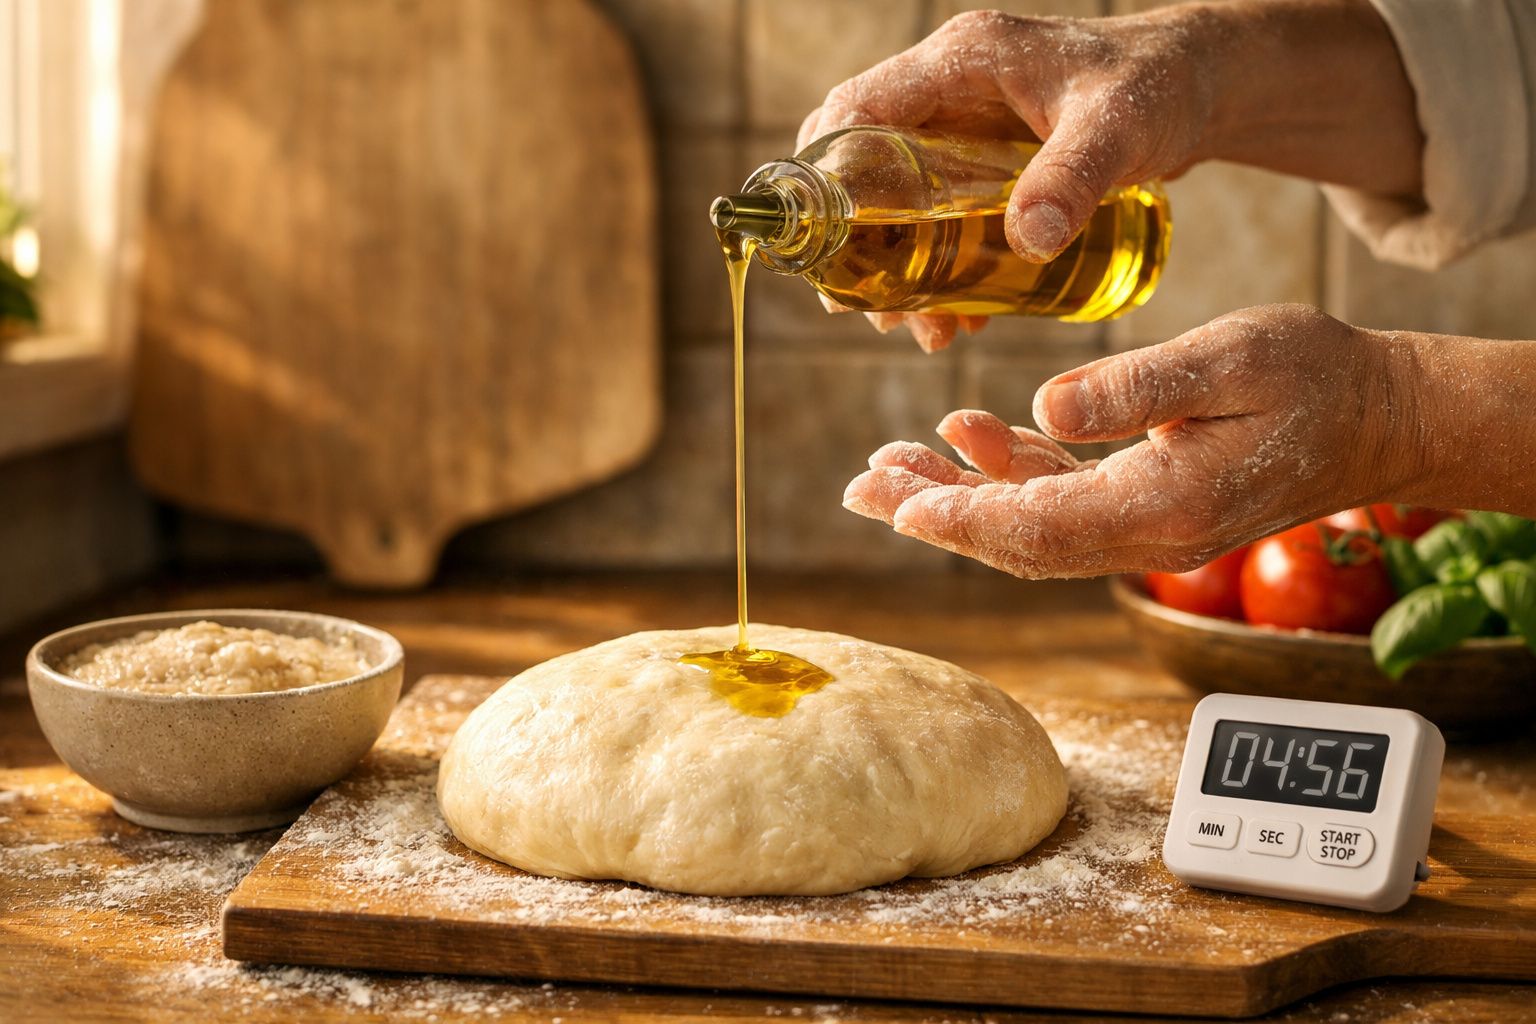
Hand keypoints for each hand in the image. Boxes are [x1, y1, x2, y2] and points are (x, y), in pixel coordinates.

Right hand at [800, 7, 1217, 349]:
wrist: (1199, 86)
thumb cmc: (1161, 86)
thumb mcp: (1121, 128)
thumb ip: (1075, 178)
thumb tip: (1027, 239)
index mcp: (960, 62)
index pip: (854, 109)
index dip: (826, 176)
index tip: (827, 250)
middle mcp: (947, 90)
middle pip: (860, 164)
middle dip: (858, 244)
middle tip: (875, 312)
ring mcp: (962, 126)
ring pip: (894, 199)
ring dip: (896, 269)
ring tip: (924, 330)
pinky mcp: (983, 162)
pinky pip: (935, 215)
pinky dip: (936, 267)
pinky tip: (960, 315)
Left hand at [842, 305, 1414, 577]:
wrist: (1381, 417)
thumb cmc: (1315, 378)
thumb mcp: (1228, 360)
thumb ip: (1135, 388)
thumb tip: (1042, 407)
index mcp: (1162, 507)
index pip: (1036, 525)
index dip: (958, 518)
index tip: (891, 504)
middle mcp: (1146, 533)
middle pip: (1016, 538)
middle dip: (933, 515)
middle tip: (859, 489)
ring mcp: (1147, 524)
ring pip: (1029, 523)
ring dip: (956, 498)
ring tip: (887, 469)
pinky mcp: (1147, 501)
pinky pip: (1061, 499)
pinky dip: (1007, 474)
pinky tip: (965, 438)